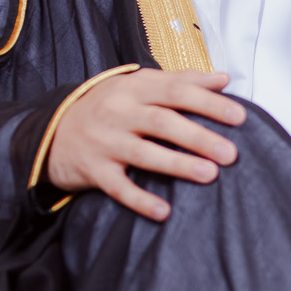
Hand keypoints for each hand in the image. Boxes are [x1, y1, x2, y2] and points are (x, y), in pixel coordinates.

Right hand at [46, 69, 244, 222]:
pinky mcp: (93, 170)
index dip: (209, 103)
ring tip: (209, 174)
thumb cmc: (106, 107)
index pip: (176, 91)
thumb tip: (223, 79)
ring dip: (178, 164)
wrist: (52, 131)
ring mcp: (105, 142)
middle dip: (199, 137)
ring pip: (144, 153)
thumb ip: (180, 80)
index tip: (239, 116)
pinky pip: (118, 187)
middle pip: (164, 122)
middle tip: (231, 153)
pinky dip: (140, 200)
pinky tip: (164, 211)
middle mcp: (119, 112)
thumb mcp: (138, 85)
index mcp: (134, 88)